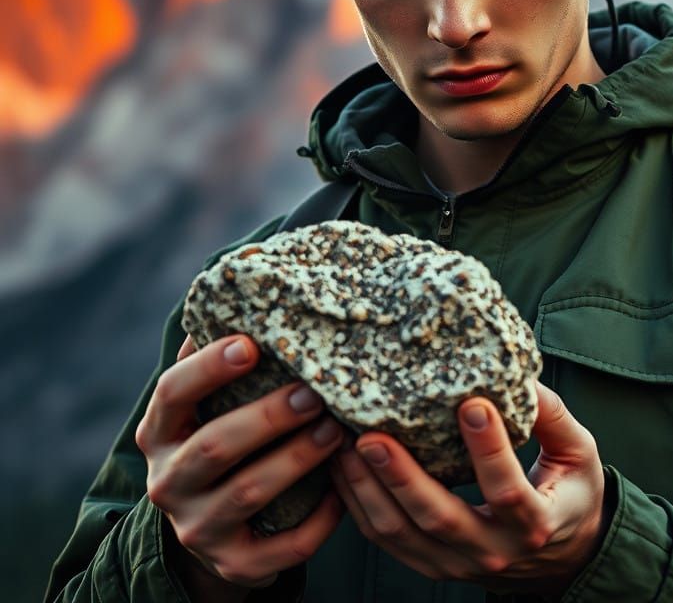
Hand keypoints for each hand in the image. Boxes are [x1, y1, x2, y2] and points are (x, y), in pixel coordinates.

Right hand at [135, 334, 346, 593]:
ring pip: (249, 493)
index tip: (251, 343)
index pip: (173, 393)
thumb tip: (248, 274)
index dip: (210, 367)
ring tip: (337, 430)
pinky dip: (317, 521)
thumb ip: (219, 354)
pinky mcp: (233, 564)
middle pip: (216, 446)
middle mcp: (168, 481)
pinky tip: (345, 493)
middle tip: (314, 392)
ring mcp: (197, 528)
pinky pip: (280, 548)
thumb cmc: (221, 436)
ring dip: (297, 458)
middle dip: (269, 416)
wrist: (213, 528)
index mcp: (161, 430)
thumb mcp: (208, 402)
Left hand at [331, 383, 608, 595]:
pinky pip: (386, 540)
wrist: (563, 554)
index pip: (508, 492)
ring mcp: (457, 564)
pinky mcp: (431, 564)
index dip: (488, 450)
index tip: (471, 404)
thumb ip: (552, 415)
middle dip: (403, 476)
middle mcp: (493, 552)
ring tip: (346, 445)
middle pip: (439, 518)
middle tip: (374, 436)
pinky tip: (345, 467)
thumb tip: (518, 373)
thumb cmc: (570, 491)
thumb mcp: (577, 452)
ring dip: (370, 489)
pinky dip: (360, 504)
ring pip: (402, 533)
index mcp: (535, 524)